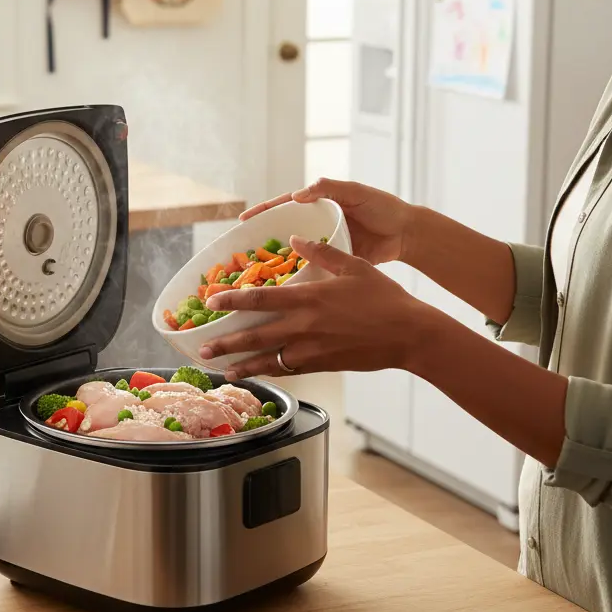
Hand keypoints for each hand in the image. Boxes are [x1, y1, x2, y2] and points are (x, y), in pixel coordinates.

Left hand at [198, 237, 431, 380]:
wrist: (409, 335)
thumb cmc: (384, 298)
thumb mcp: (354, 266)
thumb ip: (322, 252)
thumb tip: (297, 239)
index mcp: (308, 298)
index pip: (260, 300)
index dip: (232, 301)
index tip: (211, 302)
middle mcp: (304, 326)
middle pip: (254, 335)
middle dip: (225, 343)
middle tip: (202, 349)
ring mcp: (311, 350)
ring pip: (267, 359)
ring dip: (242, 365)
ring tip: (223, 370)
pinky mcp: (322, 365)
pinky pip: (288, 369)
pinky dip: (269, 371)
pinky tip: (258, 372)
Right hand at [240, 178, 413, 265]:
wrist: (406, 234)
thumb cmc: (383, 207)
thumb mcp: (356, 193)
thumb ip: (329, 189)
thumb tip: (298, 194)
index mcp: (318, 204)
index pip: (284, 205)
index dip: (263, 212)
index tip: (243, 220)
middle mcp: (316, 225)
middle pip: (283, 231)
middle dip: (262, 241)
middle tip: (241, 253)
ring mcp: (323, 245)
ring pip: (293, 253)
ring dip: (275, 263)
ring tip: (255, 275)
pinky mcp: (333, 263)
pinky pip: (310, 270)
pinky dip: (297, 278)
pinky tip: (283, 290)